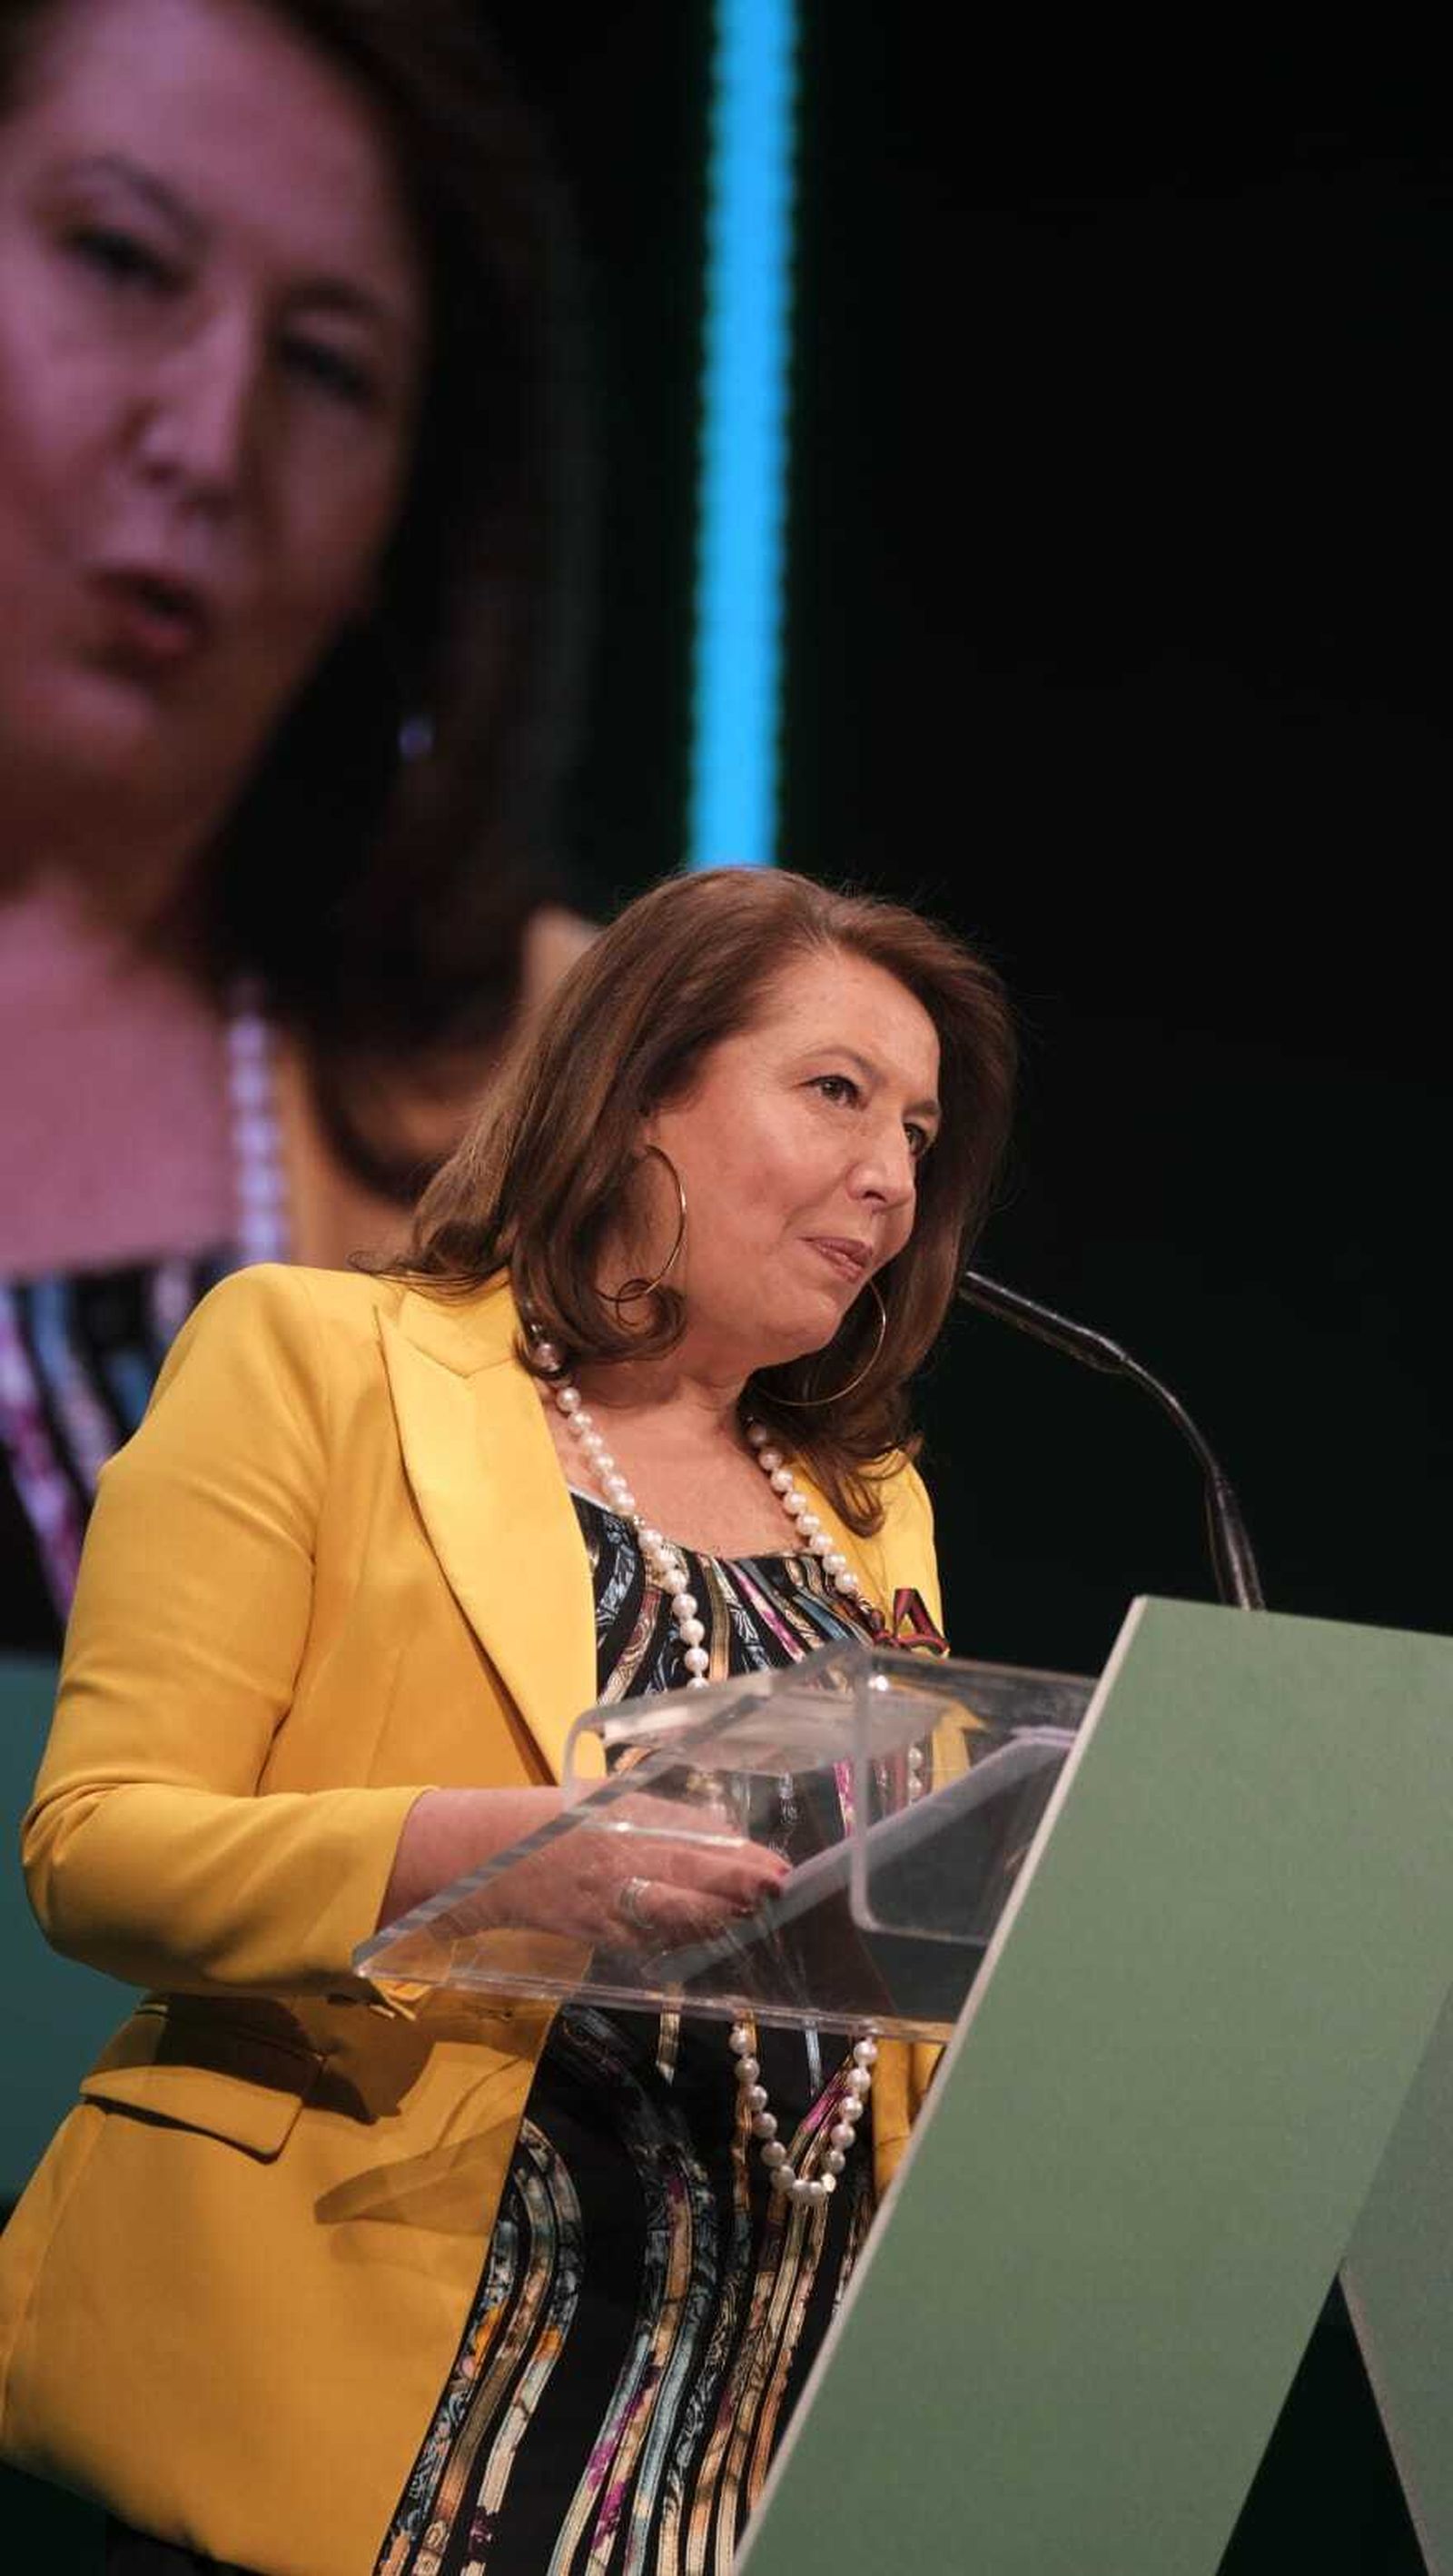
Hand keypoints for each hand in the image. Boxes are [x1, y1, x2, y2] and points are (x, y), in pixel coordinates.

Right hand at [446, 1789, 789, 1951]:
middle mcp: (622, 1857)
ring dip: (718, 1916)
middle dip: (738, 1884)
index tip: (775, 1864)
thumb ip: (667, 1819)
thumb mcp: (616, 1800)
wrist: (498, 1857)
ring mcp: (611, 1899)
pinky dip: (685, 1938)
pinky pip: (652, 1939)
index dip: (739, 1854)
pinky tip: (711, 1934)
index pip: (696, 1836)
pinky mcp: (601, 1932)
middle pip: (690, 1872)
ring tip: (752, 1913)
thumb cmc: (564, 1820)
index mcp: (628, 1818)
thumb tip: (726, 1836)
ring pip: (674, 1914)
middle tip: (777, 1888)